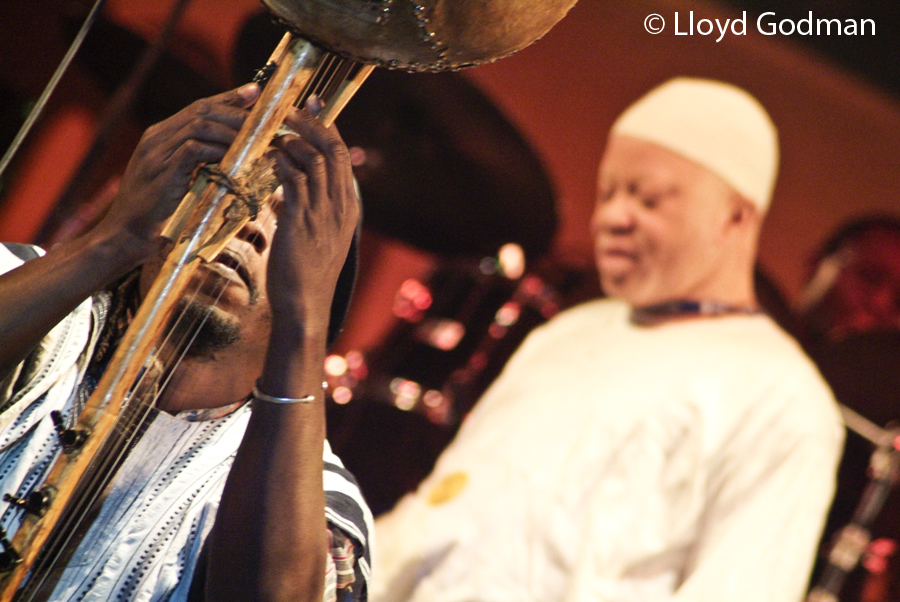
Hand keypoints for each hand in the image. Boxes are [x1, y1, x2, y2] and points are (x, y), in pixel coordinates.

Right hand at [93, 84, 259, 267]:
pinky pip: (193, 150)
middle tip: (262, 119)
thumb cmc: (159, 213)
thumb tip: (233, 154)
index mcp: (160, 136)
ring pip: (199, 126)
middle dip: (235, 111)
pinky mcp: (161, 171)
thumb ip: (200, 163)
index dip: (227, 98)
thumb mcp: (181, 180)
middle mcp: (156, 139)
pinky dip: (217, 151)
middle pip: (201, 111)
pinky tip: (235, 159)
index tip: (255, 92)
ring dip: (231, 131)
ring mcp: (156, 153)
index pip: (198, 108)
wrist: (127, 235)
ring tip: (255, 140)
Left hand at [265, 99, 359, 335]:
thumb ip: (305, 209)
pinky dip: (282, 163)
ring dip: (293, 140)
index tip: (314, 105)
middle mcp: (341, 206)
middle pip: (333, 150)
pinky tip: (268, 158)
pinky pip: (294, 180)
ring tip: (275, 133)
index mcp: (348, 208)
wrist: (304, 305)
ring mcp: (323, 213)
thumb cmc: (305, 274)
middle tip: (291, 109)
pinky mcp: (302, 221)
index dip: (328, 127)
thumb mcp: (314, 236)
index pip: (343, 157)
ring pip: (314, 159)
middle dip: (312, 124)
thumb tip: (287, 189)